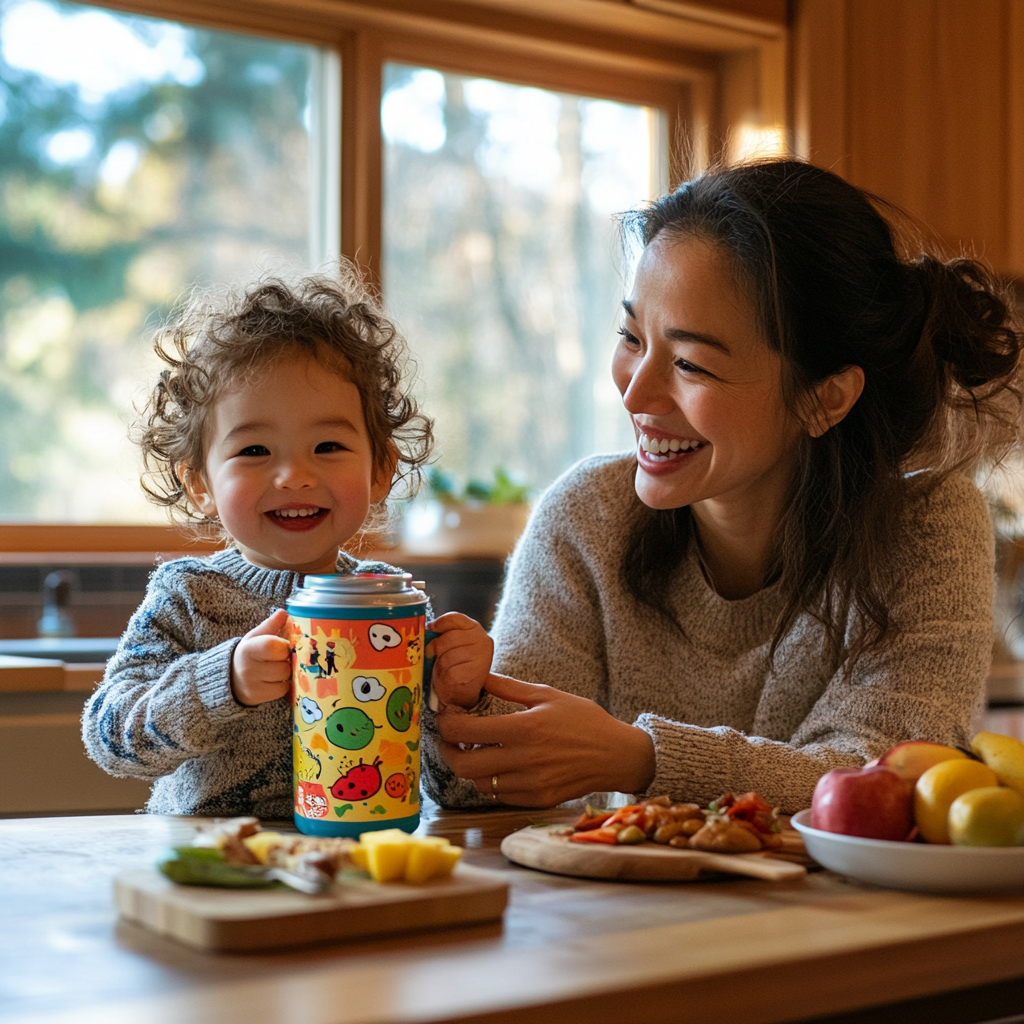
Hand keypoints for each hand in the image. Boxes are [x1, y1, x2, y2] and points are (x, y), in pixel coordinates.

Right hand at [231, 609, 291, 706]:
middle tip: (280, 659)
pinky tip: (274, 680)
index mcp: (249, 648)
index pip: (274, 647)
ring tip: (277, 668)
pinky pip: (281, 691)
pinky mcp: (255, 697)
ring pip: (284, 678)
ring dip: (286, 673)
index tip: (283, 646)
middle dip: (287, 661)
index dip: (284, 647)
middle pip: (284, 664)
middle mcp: (248, 668)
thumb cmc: (249, 654)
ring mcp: (251, 684)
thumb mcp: (255, 637)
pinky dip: (282, 686)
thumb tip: (283, 612)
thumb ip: (270, 625)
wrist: (229, 677)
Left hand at [427, 612, 493, 708]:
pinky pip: (450, 672)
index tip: (431, 629)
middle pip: (449, 638)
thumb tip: (428, 628)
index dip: (440, 624)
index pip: (455, 618)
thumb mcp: (450, 644)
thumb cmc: (454, 664)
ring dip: (440, 664)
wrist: (463, 692)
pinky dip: (444, 676)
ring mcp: (480, 658)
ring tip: (444, 669)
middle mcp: (482, 641)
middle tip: (435, 656)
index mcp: (474, 629)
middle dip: (437, 648)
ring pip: (448, 656)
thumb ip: (444, 634)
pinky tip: (448, 678)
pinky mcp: (475, 674)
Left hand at [435, 673, 655, 806]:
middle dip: (447, 750)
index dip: (446, 724)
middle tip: (449, 739)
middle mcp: (523, 759)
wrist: (616, 754)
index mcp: (524, 728)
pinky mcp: (537, 800)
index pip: (466, 730)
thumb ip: (508, 687)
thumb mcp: (547, 694)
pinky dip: (490, 781)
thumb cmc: (584, 720)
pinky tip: (497, 766)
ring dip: (469, 767)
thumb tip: (478, 675)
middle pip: (463, 764)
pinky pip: (499, 795)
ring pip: (478, 783)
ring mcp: (530, 784)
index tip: (445, 717)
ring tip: (475, 750)